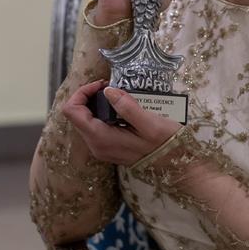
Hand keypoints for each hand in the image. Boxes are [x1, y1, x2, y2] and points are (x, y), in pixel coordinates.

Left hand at [62, 80, 182, 166]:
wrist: (176, 165)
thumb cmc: (165, 144)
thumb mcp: (149, 123)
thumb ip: (127, 107)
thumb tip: (107, 90)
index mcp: (101, 138)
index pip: (72, 111)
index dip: (82, 93)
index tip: (103, 84)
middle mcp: (96, 145)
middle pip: (77, 115)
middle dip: (90, 96)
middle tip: (112, 87)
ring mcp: (101, 148)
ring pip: (85, 120)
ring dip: (97, 104)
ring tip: (118, 96)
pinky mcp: (108, 147)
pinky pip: (96, 127)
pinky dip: (103, 113)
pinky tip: (121, 108)